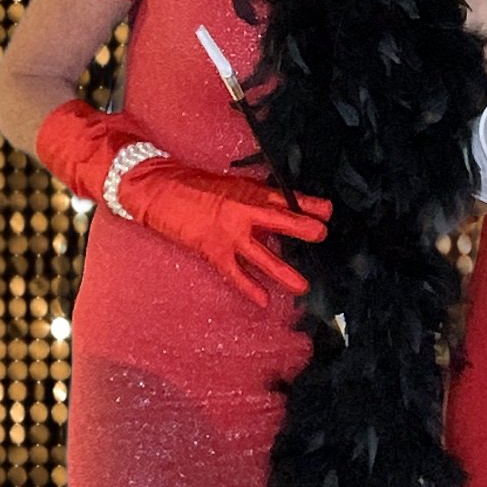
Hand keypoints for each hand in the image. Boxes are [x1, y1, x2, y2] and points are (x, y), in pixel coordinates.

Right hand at [34, 98, 330, 306]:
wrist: (157, 187)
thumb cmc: (194, 184)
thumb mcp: (231, 185)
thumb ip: (257, 196)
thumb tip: (284, 206)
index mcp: (249, 191)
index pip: (286, 198)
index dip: (309, 205)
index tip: (329, 211)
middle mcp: (243, 210)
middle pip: (282, 221)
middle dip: (304, 229)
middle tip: (323, 236)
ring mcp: (228, 232)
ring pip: (263, 255)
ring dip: (283, 271)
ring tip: (302, 286)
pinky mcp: (212, 249)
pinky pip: (235, 273)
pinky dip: (249, 289)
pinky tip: (263, 302)